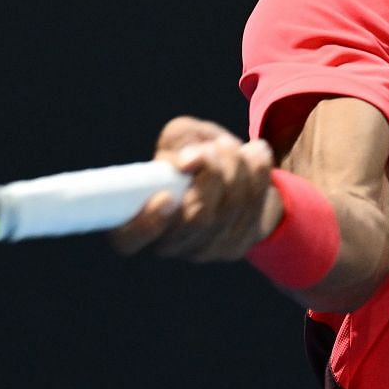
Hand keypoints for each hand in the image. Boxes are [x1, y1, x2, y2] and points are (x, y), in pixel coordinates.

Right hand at [109, 117, 282, 261]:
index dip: (146, 225)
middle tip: (216, 147)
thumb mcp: (178, 138)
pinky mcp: (234, 247)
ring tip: (232, 144)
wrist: (230, 170)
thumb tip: (187, 163)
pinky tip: (257, 154)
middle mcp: (168, 243)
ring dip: (237, 170)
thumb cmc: (191, 153)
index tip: (165, 197)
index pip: (129, 239)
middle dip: (213, 176)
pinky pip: (253, 211)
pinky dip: (258, 175)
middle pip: (196, 221)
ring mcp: (203, 250)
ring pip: (228, 212)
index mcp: (137, 219)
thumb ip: (178, 143)